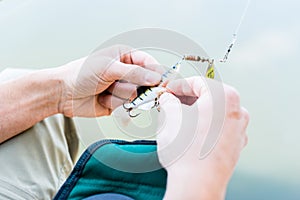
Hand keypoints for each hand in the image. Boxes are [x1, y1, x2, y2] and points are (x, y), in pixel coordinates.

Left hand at [57, 45, 161, 116]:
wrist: (63, 94)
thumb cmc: (80, 74)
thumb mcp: (108, 68)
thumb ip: (133, 73)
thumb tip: (154, 78)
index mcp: (124, 56)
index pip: (148, 63)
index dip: (155, 73)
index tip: (160, 83)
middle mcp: (126, 72)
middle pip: (145, 83)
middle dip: (133, 86)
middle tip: (121, 86)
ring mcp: (122, 88)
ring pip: (136, 96)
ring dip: (120, 95)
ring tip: (106, 90)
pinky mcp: (118, 103)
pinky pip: (127, 106)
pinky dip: (115, 104)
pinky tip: (102, 99)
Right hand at [156, 77, 248, 199]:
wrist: (198, 184)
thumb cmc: (187, 152)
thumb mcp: (170, 116)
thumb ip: (168, 101)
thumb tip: (168, 98)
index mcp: (224, 97)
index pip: (197, 82)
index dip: (178, 85)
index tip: (168, 90)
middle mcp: (236, 111)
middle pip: (208, 96)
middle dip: (186, 98)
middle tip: (170, 102)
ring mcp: (238, 129)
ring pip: (214, 112)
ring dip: (195, 112)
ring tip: (178, 117)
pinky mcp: (235, 144)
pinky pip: (218, 127)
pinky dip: (205, 125)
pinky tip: (190, 132)